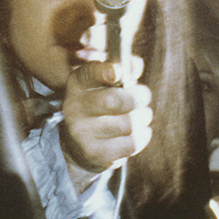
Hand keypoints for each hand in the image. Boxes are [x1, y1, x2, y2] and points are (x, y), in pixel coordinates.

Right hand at [59, 56, 152, 178]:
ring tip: (138, 116)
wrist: (79, 146)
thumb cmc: (101, 106)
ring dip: (142, 118)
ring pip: (130, 123)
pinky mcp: (97, 154)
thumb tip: (135, 64)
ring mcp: (83, 134)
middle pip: (116, 100)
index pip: (90, 73)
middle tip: (143, 96)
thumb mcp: (105, 84)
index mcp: (77, 85)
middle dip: (139, 97)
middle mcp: (75, 108)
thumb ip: (123, 69)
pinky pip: (133, 143)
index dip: (106, 71)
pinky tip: (136, 132)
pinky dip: (142, 135)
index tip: (118, 73)